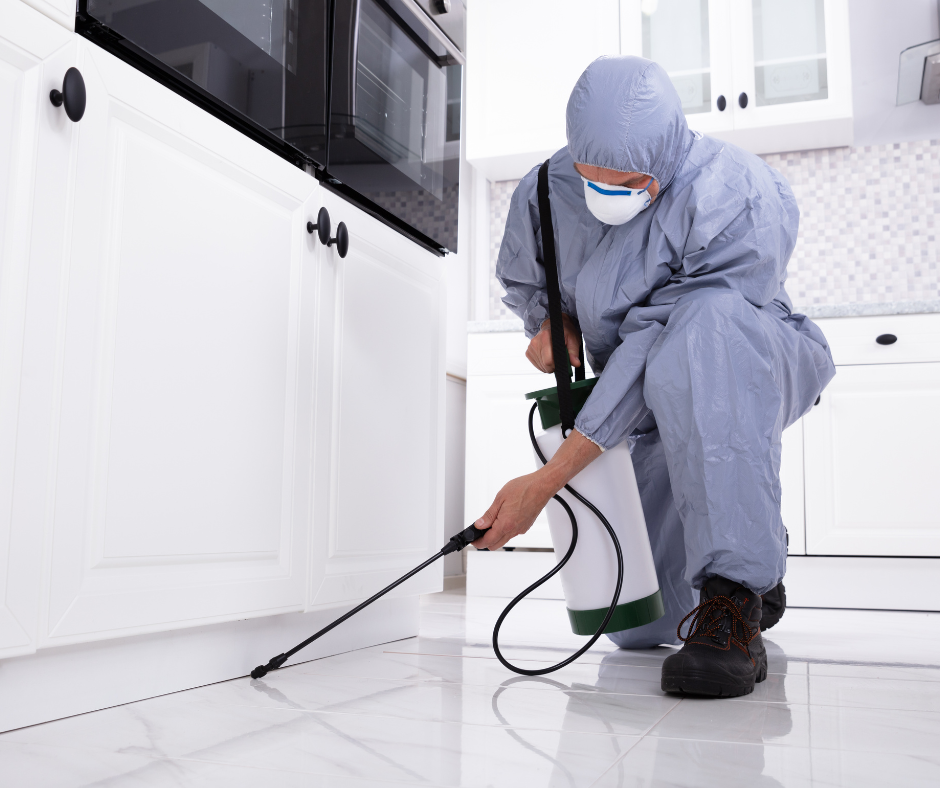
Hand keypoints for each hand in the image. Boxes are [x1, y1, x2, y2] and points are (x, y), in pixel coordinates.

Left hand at [471, 430, 602, 550]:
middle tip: (478, 533)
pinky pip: (512, 533)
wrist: (542, 486)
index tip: (472, 539)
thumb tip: (479, 525)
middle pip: (495, 545)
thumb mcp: (500, 499)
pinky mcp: (526, 526)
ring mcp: (521, 529)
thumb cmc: (523, 488)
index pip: (487, 541)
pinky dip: (504, 530)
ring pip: (504, 539)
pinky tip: (502, 519)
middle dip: (485, 542)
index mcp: (505, 524)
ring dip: (495, 536)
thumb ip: (489, 515)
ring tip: (489, 523)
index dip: (477, 542)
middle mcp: (514, 530)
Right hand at [526, 314, 581, 372]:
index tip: (562, 361)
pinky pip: (536, 365)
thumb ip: (574, 352)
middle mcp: (536, 341)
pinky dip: (543, 364)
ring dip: (549, 365)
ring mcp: (531, 347)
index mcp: (545, 336)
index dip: (557, 365)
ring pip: (541, 366)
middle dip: (554, 366)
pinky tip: (547, 356)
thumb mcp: (572, 339)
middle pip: (545, 365)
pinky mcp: (528, 352)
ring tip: (554, 355)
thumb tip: (576, 363)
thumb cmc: (564, 331)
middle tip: (559, 358)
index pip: (549, 360)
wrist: (554, 325)